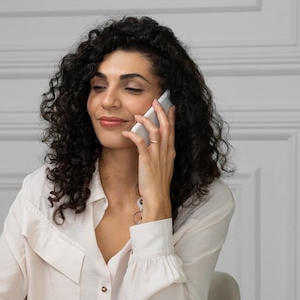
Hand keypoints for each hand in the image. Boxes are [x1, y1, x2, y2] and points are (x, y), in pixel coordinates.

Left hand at [122, 100, 175, 221]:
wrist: (157, 199)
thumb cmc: (158, 186)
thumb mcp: (163, 168)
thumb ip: (161, 156)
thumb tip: (156, 148)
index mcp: (170, 153)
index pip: (173, 131)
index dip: (171, 118)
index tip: (171, 107)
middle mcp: (165, 152)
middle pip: (166, 127)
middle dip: (161, 112)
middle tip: (155, 101)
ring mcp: (156, 156)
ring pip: (155, 132)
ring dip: (147, 121)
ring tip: (139, 114)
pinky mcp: (146, 161)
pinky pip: (140, 143)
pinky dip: (134, 135)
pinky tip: (127, 133)